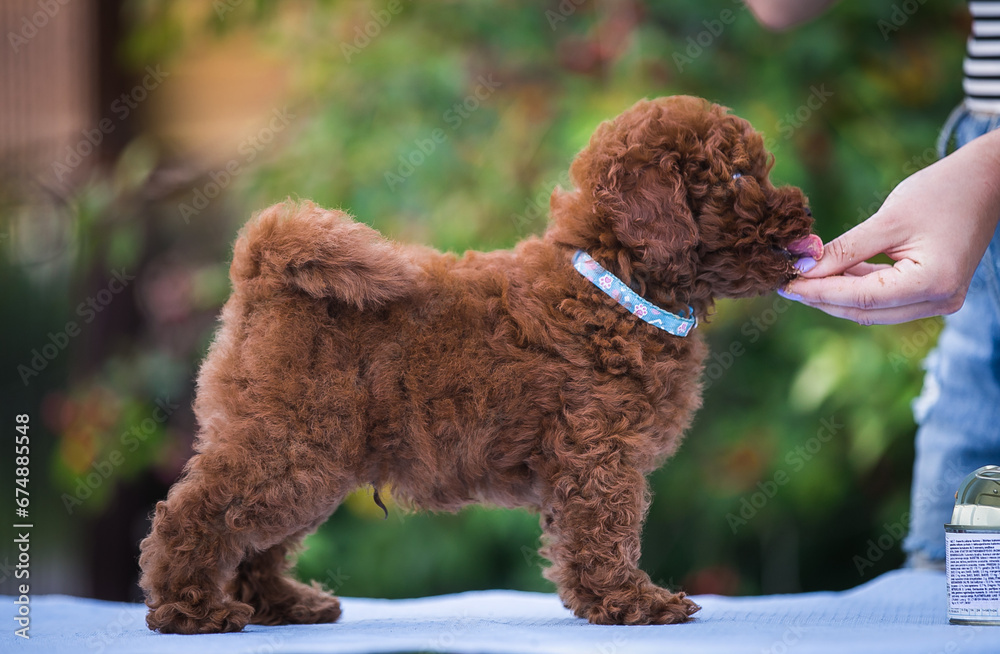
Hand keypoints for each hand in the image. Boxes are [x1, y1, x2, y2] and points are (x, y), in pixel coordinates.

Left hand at [780, 129, 999, 324]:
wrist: (987, 182)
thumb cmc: (942, 192)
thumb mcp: (887, 220)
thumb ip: (844, 249)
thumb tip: (803, 268)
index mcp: (932, 283)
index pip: (862, 298)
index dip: (819, 293)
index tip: (784, 283)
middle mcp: (939, 301)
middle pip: (865, 310)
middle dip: (822, 297)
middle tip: (785, 282)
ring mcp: (938, 301)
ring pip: (872, 308)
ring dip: (835, 294)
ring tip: (800, 277)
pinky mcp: (931, 293)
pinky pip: (884, 298)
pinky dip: (856, 287)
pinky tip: (828, 273)